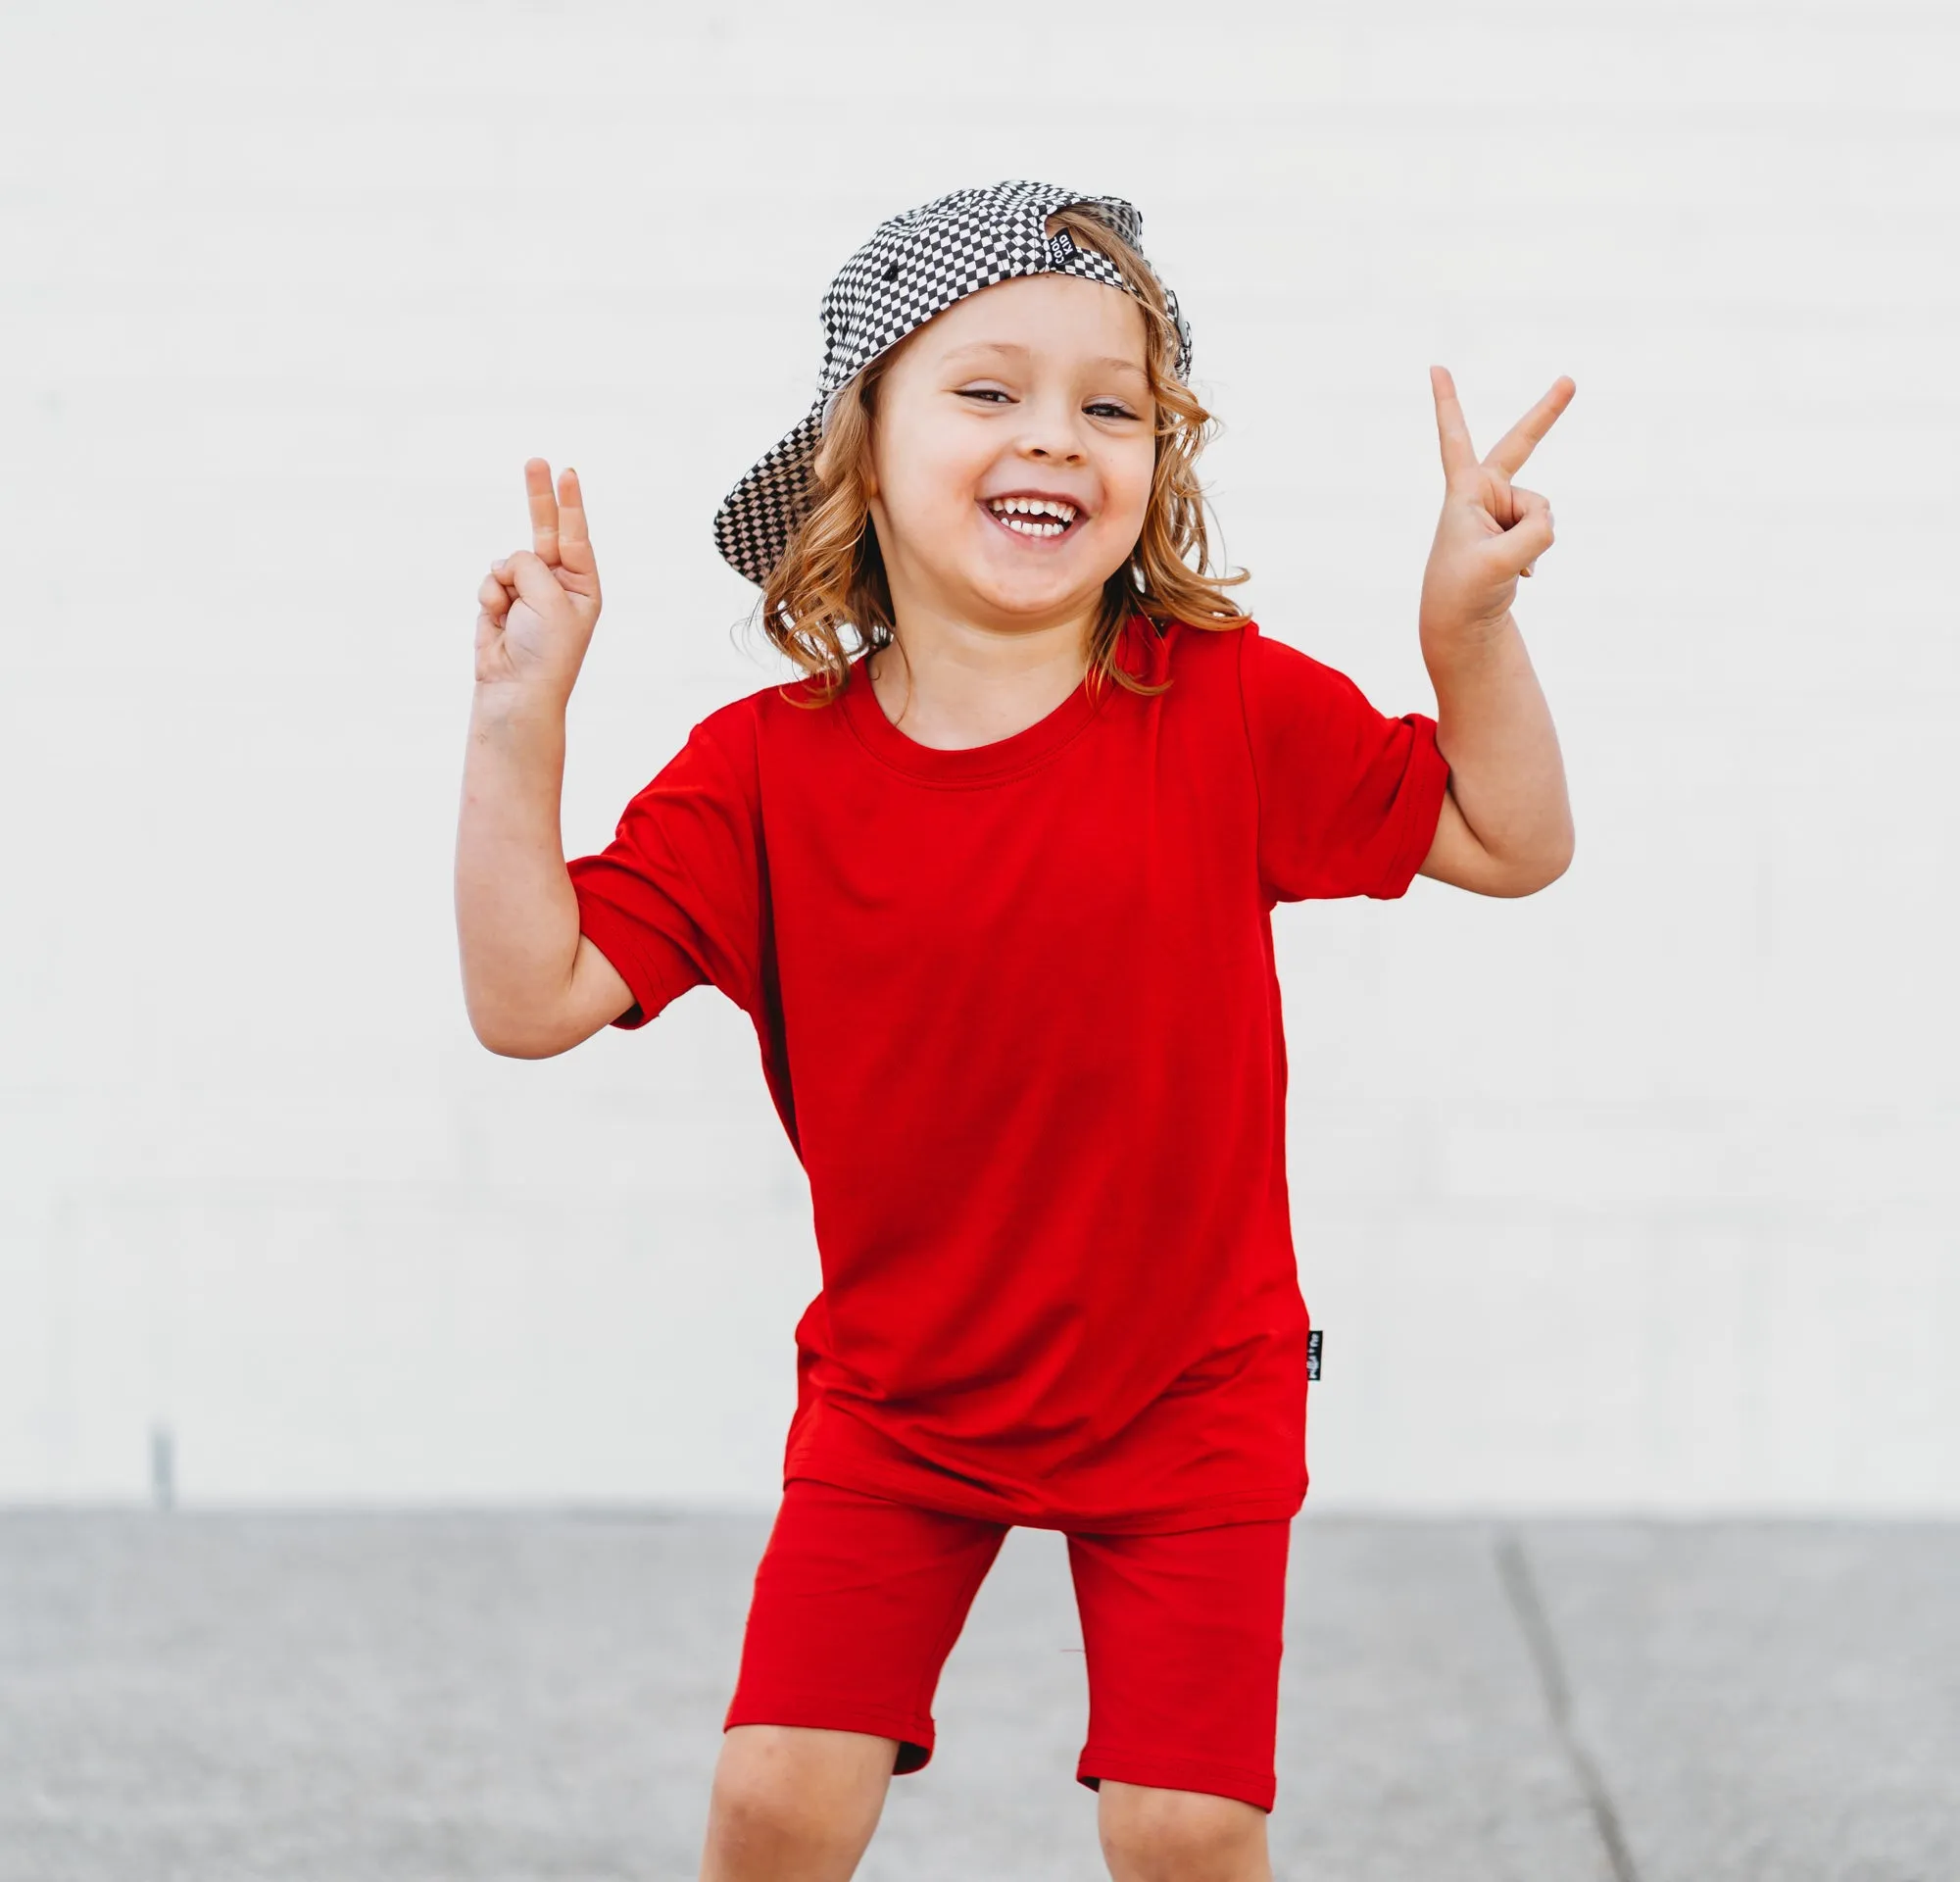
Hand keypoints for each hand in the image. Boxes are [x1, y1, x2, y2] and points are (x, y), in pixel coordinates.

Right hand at [475, 459, 602, 700]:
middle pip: (545, 531)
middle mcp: (556, 586)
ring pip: (508, 561)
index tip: (567, 472)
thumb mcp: (551, 601)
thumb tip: (506, 562)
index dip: (570, 503)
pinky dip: (490, 596)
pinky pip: (490, 580)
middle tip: (535, 460)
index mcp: (582, 587)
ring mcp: (527, 593)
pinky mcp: (499, 602)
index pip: (576, 535)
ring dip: (506, 582)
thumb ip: (531, 565)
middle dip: (539, 498)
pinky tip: (499, 620)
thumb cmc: (545, 652)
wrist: (515, 691)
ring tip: (516, 614)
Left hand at [1417, 367, 1572, 640]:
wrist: (1461, 624)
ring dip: (1533, 542)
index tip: (1435, 367)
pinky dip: (1535, 556)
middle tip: (1569, 380)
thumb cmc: (1464, 591)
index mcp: (1464, 491)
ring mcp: (1503, 511)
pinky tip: (1516, 574)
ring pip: (1543, 512)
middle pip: (1522, 445)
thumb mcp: (1500, 563)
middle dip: (1547, 413)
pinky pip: (1545, 533)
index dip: (1446, 402)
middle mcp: (1483, 493)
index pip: (1454, 438)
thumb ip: (1534, 535)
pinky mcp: (1517, 531)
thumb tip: (1549, 523)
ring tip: (1502, 564)